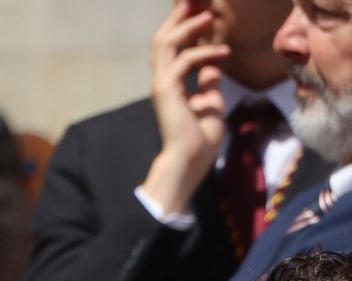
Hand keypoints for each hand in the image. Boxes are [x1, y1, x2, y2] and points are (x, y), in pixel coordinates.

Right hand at [139, 0, 228, 217]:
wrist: (189, 161)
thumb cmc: (199, 139)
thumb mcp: (211, 103)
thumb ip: (209, 84)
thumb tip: (213, 68)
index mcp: (172, 83)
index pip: (174, 46)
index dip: (186, 25)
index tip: (203, 9)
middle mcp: (162, 80)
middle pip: (164, 37)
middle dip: (180, 16)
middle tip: (197, 1)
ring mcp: (162, 84)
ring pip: (165, 43)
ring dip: (187, 26)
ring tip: (208, 16)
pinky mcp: (166, 90)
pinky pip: (182, 61)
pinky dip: (204, 53)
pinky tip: (224, 52)